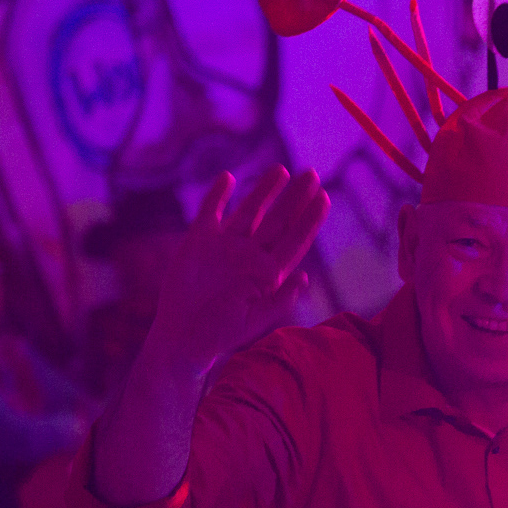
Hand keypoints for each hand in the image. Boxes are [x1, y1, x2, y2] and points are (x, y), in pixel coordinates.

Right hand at [149, 166, 329, 370]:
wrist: (183, 336)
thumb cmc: (220, 335)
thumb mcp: (254, 321)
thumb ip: (279, 300)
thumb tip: (304, 278)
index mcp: (268, 273)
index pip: (295, 240)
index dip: (309, 219)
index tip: (323, 197)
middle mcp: (250, 254)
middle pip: (278, 220)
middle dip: (295, 198)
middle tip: (312, 174)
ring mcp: (226, 245)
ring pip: (250, 210)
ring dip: (264, 190)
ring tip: (281, 170)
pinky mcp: (199, 240)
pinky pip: (211, 211)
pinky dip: (218, 194)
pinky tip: (229, 178)